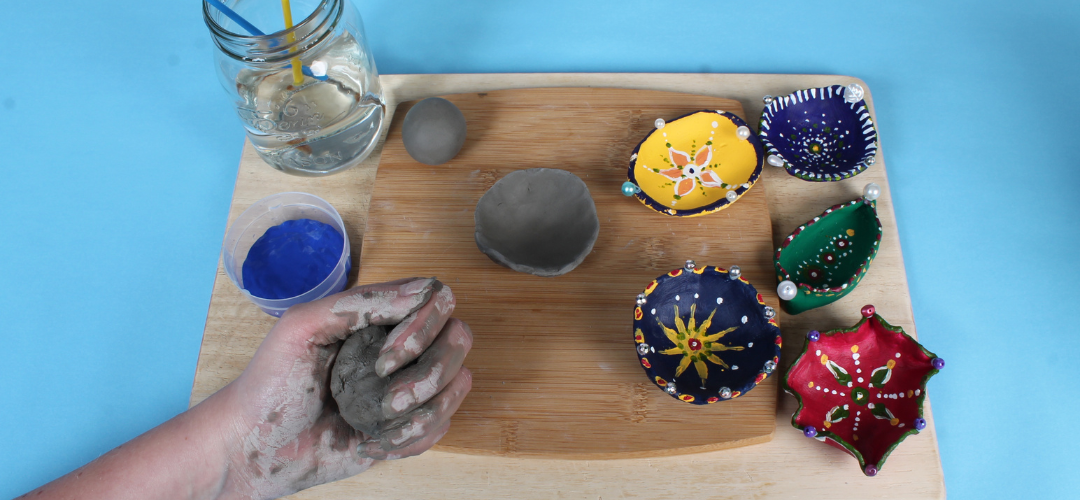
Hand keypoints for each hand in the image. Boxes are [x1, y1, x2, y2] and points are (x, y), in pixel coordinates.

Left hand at [219, 277, 472, 498]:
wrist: (256, 448)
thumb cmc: (270, 385)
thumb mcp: (302, 326)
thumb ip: (360, 302)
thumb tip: (420, 293)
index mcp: (379, 316)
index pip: (438, 298)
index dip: (426, 325)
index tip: (386, 355)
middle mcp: (400, 346)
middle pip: (460, 338)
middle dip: (430, 372)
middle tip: (388, 396)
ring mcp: (407, 386)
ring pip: (458, 384)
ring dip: (422, 408)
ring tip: (378, 420)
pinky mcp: (408, 426)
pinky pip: (441, 426)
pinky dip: (412, 436)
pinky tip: (375, 441)